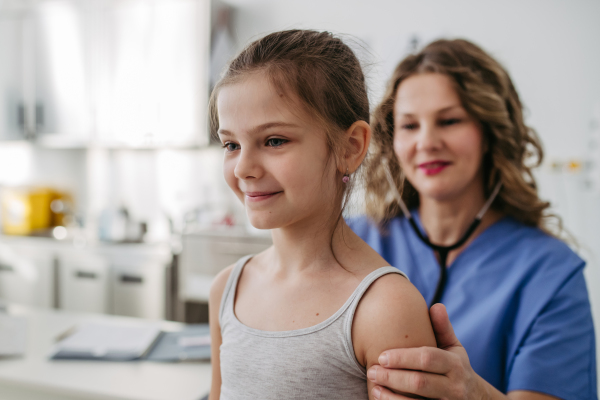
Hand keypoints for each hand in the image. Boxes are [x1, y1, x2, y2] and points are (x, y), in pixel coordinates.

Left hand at [367, 304, 488, 399]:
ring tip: (374, 387)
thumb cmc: (456, 368)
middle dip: (393, 377)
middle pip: (420, 382)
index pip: (427, 358)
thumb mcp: (454, 348)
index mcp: (455, 365)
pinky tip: (382, 399)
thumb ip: (443, 328)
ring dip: (392, 397)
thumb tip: (436, 305)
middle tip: (371, 371)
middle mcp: (454, 387)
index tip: (382, 355)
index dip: (403, 357)